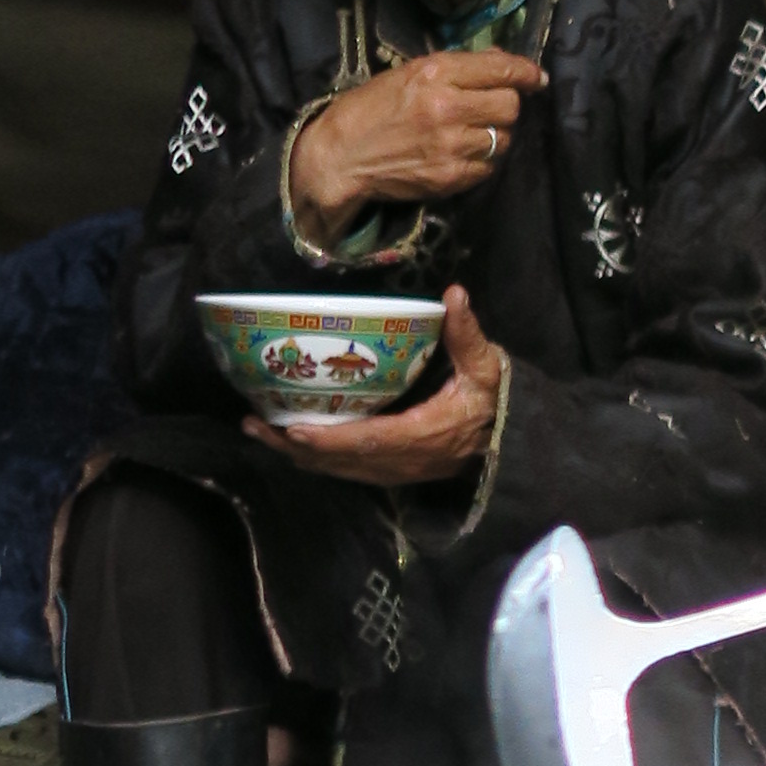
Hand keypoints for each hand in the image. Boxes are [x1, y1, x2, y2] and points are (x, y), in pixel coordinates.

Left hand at [252, 282, 507, 482]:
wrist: (512, 440)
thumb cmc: (496, 402)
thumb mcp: (487, 367)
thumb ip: (467, 335)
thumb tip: (454, 295)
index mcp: (424, 435)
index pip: (370, 441)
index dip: (331, 439)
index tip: (295, 429)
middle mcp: (405, 460)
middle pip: (341, 460)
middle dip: (294, 446)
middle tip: (253, 425)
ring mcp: (398, 471)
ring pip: (339, 469)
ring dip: (297, 454)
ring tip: (259, 431)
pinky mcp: (395, 471)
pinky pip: (348, 470)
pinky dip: (317, 459)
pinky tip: (293, 445)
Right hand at [285, 49, 547, 237]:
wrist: (340, 156)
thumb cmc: (371, 108)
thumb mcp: (409, 73)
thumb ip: (457, 68)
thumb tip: (503, 62)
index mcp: (435, 73)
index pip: (501, 70)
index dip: (527, 73)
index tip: (537, 78)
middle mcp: (447, 107)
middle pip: (511, 106)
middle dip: (508, 105)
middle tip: (491, 107)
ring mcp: (451, 145)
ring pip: (504, 138)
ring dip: (495, 135)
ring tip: (472, 132)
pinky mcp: (450, 177)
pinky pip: (489, 167)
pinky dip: (483, 161)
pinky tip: (462, 154)